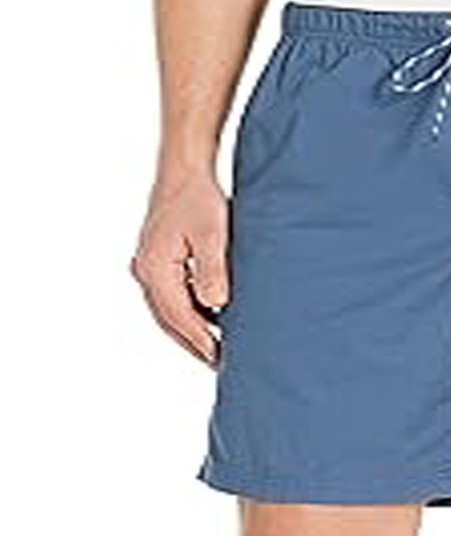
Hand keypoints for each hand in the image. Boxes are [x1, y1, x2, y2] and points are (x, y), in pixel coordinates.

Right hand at [131, 172, 228, 365]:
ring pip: (168, 311)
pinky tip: (208, 320)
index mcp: (155, 268)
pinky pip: (171, 297)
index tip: (221, 359)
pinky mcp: (157, 261)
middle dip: (193, 343)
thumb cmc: (200, 198)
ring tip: (215, 349)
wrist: (184, 170)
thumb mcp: (213, 235)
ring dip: (189, 331)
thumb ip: (212, 271)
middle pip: (169, 320)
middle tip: (220, 364)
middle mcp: (145, 271)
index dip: (201, 340)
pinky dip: (187, 313)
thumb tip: (214, 306)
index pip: (179, 316)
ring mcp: (148, 267)